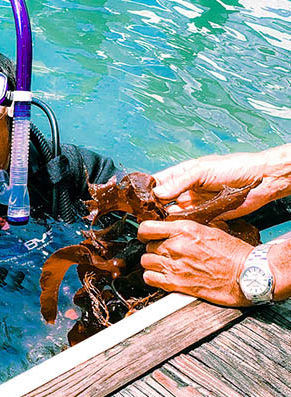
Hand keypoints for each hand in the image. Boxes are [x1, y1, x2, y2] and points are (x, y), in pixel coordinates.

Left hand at [137, 220, 253, 305]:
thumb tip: (174, 226)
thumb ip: (188, 227)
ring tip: (165, 264)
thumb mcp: (211, 229)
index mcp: (184, 230)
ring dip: (153, 263)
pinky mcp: (175, 283)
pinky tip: (162, 276)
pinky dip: (153, 277)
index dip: (145, 232)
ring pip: (146, 261)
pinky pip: (149, 278)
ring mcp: (174, 265)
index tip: (147, 236)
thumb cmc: (234, 253)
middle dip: (154, 248)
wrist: (246, 273)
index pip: (147, 228)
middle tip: (166, 252)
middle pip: (147, 246)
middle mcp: (176, 246)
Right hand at [152, 146, 290, 219]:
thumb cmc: (234, 168)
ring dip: (164, 218)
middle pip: (162, 200)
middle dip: (152, 207)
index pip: (159, 181)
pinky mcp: (205, 215)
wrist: (261, 180)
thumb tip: (157, 194)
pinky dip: (179, 226)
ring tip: (152, 225)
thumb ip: (179, 182)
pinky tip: (171, 229)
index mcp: (184, 174)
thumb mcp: (203, 171)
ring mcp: (195, 203)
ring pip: (173, 213)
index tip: (134, 199)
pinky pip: (187, 222)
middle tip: (141, 216)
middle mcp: (187, 189)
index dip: (147, 190)